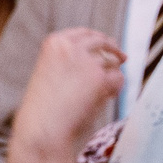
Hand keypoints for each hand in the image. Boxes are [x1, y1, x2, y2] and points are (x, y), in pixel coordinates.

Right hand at [10, 28, 123, 162]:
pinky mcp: (99, 78)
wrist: (42, 129)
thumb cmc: (42, 109)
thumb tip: (99, 58)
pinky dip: (115, 89)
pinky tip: (104, 99)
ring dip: (111, 76)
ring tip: (101, 94)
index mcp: (54, 43)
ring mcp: (86, 61)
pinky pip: (118, 79)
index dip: (97, 38)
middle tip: (121, 57)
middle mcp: (70, 47)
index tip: (105, 43)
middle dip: (113, 49)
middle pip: (102, 41)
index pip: (82, 33)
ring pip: (112, 62)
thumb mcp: (48, 73)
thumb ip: (68, 61)